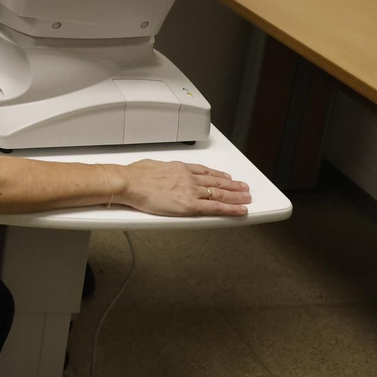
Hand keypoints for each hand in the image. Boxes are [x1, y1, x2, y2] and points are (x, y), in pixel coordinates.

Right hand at [115, 160, 251, 216]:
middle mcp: (189, 178)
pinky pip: (215, 207)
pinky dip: (230, 209)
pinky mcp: (190, 205)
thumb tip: (158, 172)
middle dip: (232, 186)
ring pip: (220, 194)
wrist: (129, 183)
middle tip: (244, 188)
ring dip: (236, 196)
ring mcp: (191, 191)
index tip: (226, 177)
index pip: (205, 171)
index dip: (218, 175)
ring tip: (247, 198)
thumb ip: (161, 170)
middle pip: (217, 182)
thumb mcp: (151, 166)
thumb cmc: (134, 175)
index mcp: (180, 168)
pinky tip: (240, 210)